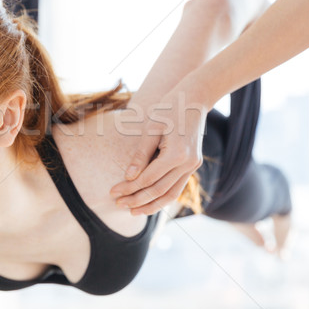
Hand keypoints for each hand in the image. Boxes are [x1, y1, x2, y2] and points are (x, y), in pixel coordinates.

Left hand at [109, 89, 207, 215]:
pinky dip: (163, 197)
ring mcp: (193, 165)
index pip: (148, 179)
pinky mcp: (193, 164)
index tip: (112, 192)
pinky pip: (178, 187)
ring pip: (171, 194)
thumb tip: (128, 178)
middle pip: (159, 191)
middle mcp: (188, 163)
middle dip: (137, 200)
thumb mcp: (151, 128)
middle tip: (117, 204)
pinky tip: (149, 201)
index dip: (128, 188)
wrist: (196, 97)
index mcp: (177, 154)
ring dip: (152, 205)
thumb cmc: (169, 107)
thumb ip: (141, 155)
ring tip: (133, 210)